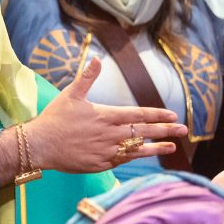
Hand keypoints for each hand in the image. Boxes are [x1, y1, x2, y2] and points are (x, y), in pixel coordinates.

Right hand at [26, 57, 186, 172]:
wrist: (40, 145)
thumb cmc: (54, 118)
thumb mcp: (70, 94)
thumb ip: (87, 77)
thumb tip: (96, 59)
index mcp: (105, 115)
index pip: (138, 115)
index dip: (157, 115)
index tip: (172, 115)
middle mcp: (109, 134)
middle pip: (143, 132)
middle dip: (165, 130)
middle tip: (183, 130)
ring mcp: (106, 151)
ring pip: (137, 150)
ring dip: (156, 147)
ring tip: (172, 147)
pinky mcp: (100, 164)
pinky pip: (122, 161)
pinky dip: (135, 158)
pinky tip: (144, 156)